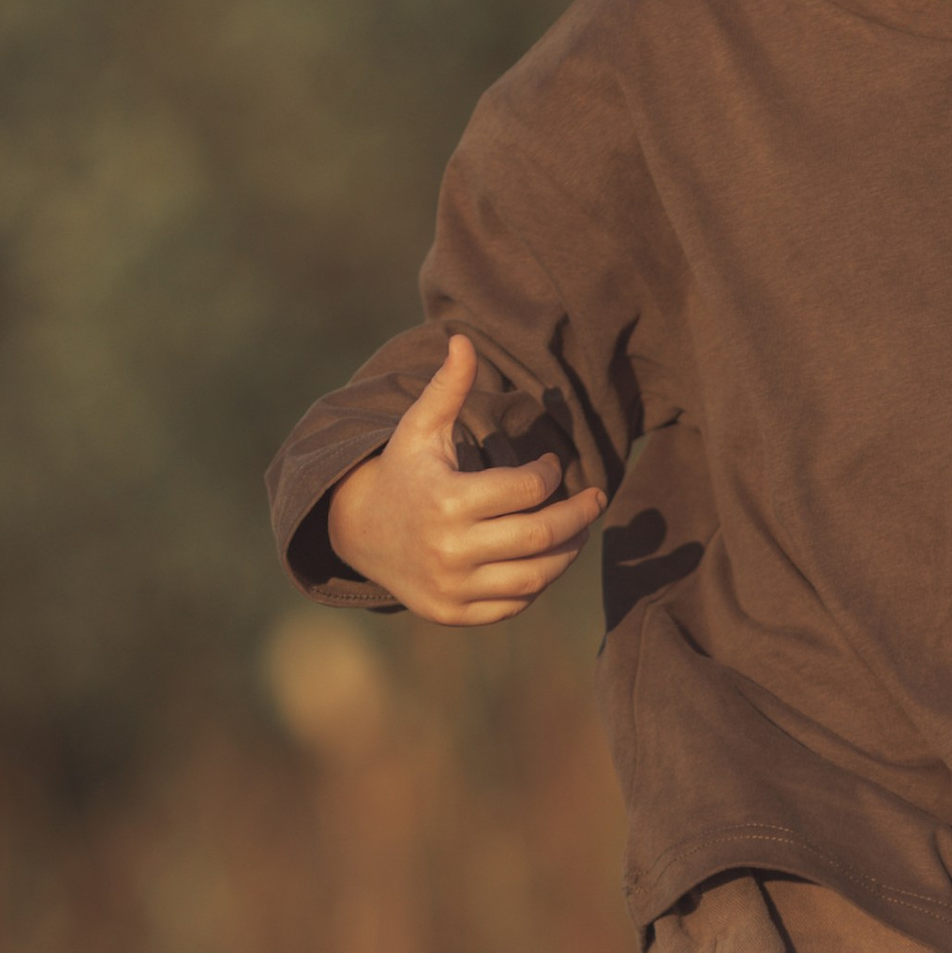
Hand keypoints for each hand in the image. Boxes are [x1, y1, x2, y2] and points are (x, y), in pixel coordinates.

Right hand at [324, 334, 603, 624]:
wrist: (357, 532)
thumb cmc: (403, 471)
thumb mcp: (419, 427)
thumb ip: (448, 387)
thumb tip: (464, 339)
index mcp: (448, 501)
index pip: (528, 490)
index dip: (551, 475)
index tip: (553, 467)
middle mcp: (451, 549)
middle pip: (542, 537)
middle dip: (578, 517)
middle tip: (594, 500)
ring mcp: (453, 587)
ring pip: (535, 577)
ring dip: (567, 552)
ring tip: (577, 529)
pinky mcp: (454, 613)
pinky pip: (514, 604)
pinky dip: (536, 583)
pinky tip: (543, 558)